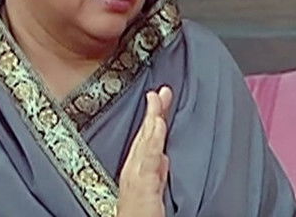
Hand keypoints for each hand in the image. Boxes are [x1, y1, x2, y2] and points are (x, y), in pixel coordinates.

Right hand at [117, 86, 172, 216]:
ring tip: (157, 101)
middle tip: (162, 90)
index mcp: (136, 168)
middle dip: (153, 112)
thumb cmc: (141, 212)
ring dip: (152, 120)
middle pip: (144, 135)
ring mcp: (135, 176)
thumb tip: (163, 154)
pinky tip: (157, 125)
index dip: (153, 116)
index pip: (145, 137)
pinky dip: (153, 139)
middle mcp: (132, 169)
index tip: (159, 97)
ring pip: (144, 142)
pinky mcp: (142, 186)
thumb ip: (157, 170)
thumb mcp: (152, 186)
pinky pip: (149, 159)